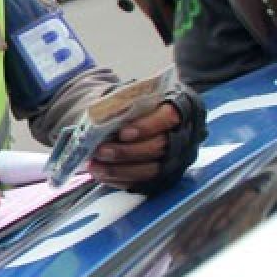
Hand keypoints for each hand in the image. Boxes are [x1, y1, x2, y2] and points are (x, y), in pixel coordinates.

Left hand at [89, 87, 206, 193]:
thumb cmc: (137, 103)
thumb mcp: (133, 93)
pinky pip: (142, 183)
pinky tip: (100, 174)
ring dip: (119, 170)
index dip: (146, 127)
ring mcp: (174, 159)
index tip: (122, 133)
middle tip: (100, 151)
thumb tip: (101, 113)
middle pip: (157, 147)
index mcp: (178, 109)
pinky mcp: (163, 177)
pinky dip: (119, 180)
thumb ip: (124, 100)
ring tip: (94, 166)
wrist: (141, 116)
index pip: (167, 118)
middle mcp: (182, 136)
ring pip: (150, 170)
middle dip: (126, 152)